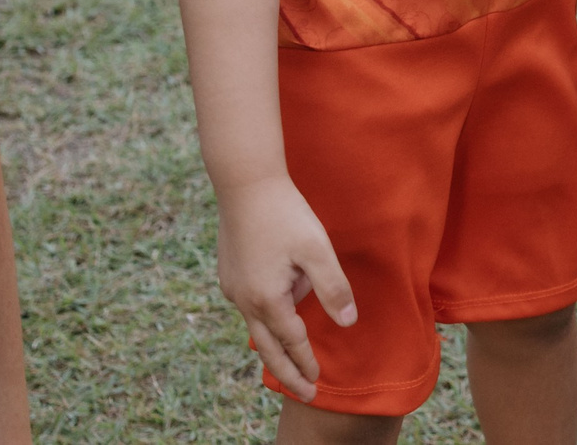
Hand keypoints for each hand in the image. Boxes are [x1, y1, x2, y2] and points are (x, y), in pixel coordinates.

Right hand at [215, 175, 356, 401]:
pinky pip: (250, 304)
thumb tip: (347, 323)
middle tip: (304, 393)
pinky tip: (279, 307)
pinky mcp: (229, 273)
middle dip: (287, 371)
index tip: (317, 384)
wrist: (246, 184)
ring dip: (278, 339)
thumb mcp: (318, 250)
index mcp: (266, 299)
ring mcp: (232, 287)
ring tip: (296, 353)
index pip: (292, 341)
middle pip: (267, 347)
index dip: (306, 362)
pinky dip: (267, 315)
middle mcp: (243, 299)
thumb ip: (333, 288)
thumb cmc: (285, 214)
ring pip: (257, 324)